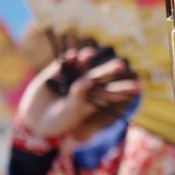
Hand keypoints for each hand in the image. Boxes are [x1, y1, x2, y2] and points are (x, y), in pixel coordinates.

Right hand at [17, 45, 139, 140]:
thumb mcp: (71, 111)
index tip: (138, 87)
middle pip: (100, 76)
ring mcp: (71, 78)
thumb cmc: (59, 121)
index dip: (124, 89)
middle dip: (109, 70)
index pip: (111, 92)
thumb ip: (78, 96)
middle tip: (121, 65)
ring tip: (89, 53)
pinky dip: (69, 59)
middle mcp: (85, 86)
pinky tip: (73, 55)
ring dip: (86, 59)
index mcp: (94, 98)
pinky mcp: (56, 72)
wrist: (35, 120)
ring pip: (82, 66)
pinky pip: (64, 63)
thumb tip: (86, 80)